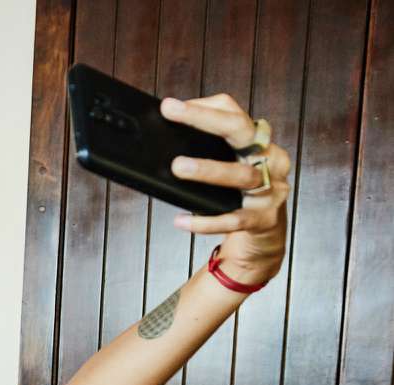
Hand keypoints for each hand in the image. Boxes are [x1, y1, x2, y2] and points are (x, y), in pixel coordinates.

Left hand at [161, 93, 291, 284]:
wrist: (265, 231)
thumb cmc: (238, 192)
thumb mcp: (229, 164)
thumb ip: (206, 150)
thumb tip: (162, 137)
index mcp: (258, 142)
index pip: (234, 114)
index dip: (204, 107)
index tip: (170, 106)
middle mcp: (270, 159)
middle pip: (241, 130)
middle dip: (206, 119)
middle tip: (172, 115)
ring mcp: (269, 188)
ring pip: (240, 175)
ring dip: (208, 169)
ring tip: (178, 167)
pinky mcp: (262, 219)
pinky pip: (233, 219)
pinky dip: (206, 221)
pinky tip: (182, 220)